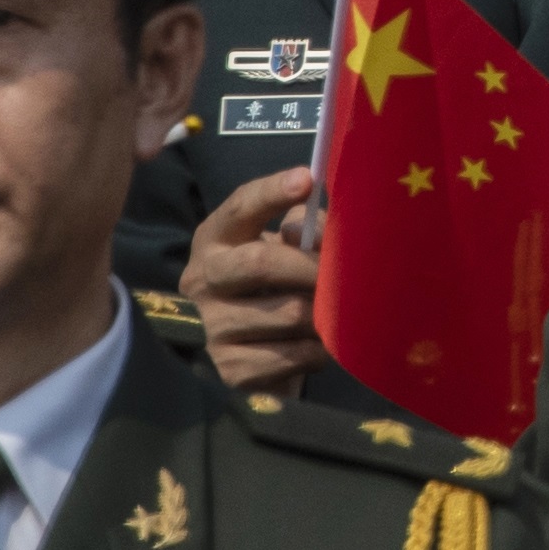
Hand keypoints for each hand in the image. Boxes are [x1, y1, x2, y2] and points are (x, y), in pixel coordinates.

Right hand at [185, 166, 322, 395]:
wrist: (259, 347)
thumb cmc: (278, 279)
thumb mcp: (286, 244)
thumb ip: (306, 227)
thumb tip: (324, 231)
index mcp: (215, 238)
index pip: (239, 207)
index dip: (272, 191)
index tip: (308, 179)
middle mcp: (202, 280)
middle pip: (260, 263)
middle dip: (311, 266)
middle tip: (346, 272)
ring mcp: (213, 328)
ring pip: (287, 314)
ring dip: (324, 312)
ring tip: (338, 310)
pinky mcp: (231, 370)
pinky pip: (293, 356)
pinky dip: (319, 349)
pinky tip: (322, 343)